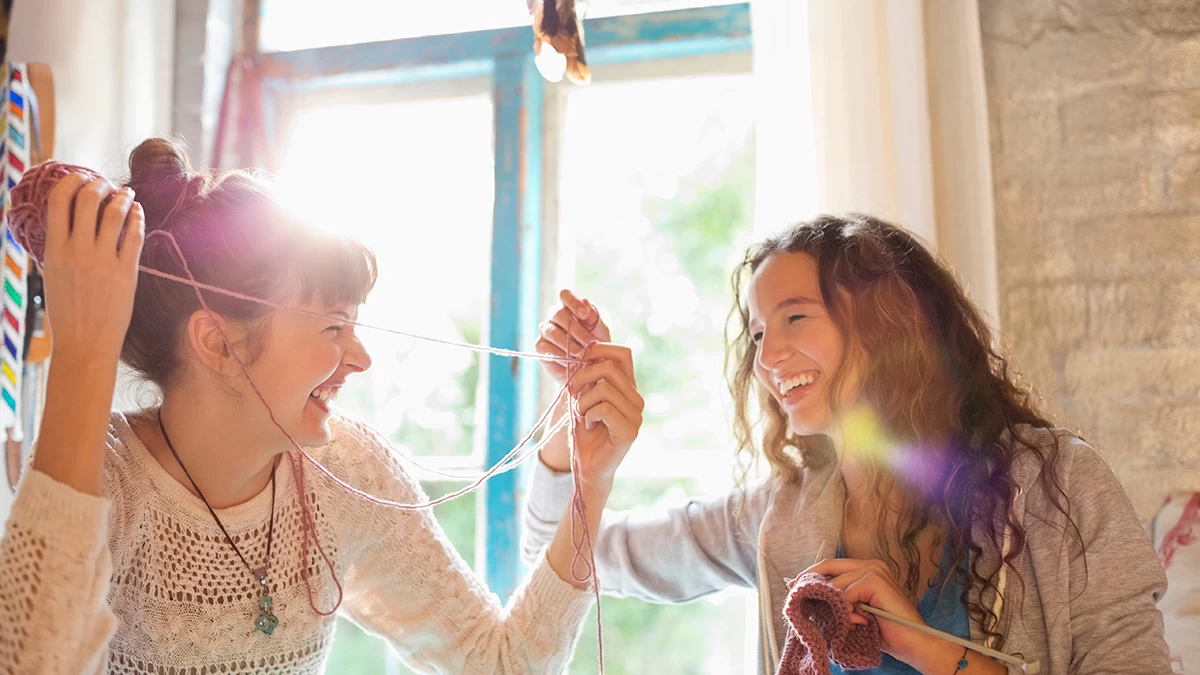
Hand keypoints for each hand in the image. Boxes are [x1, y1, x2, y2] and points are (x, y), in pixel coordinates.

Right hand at [43, 173, 144, 364]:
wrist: (85, 344)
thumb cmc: (67, 312)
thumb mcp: (51, 275)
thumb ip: (57, 247)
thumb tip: (65, 222)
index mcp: (54, 250)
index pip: (58, 200)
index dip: (70, 181)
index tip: (80, 177)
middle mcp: (77, 251)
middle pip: (88, 199)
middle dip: (98, 184)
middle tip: (106, 184)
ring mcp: (103, 260)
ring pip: (114, 212)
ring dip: (122, 197)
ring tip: (127, 194)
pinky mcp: (126, 272)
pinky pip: (134, 235)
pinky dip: (137, 217)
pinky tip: (138, 212)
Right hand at [536, 289, 609, 385]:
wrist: (591, 369)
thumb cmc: (596, 346)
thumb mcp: (600, 331)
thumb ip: (594, 317)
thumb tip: (585, 301)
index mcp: (569, 307)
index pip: (565, 295)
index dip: (573, 302)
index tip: (585, 315)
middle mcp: (555, 316)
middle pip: (558, 314)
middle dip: (576, 330)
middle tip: (590, 343)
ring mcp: (545, 330)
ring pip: (552, 332)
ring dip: (569, 345)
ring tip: (582, 355)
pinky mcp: (540, 346)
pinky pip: (546, 347)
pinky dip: (560, 355)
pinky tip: (570, 361)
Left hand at [558, 342, 642, 493]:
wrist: (587, 467)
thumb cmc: (584, 431)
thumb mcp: (583, 397)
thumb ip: (587, 376)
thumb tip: (582, 352)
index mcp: (628, 388)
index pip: (622, 354)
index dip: (599, 350)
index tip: (579, 362)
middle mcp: (636, 399)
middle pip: (609, 367)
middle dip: (582, 377)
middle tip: (573, 394)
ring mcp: (636, 416)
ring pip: (603, 389)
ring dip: (583, 402)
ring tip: (583, 416)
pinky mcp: (629, 431)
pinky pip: (604, 409)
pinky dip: (588, 416)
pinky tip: (590, 426)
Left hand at [803, 558, 943, 670]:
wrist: (914, 642)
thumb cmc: (887, 631)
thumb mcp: (856, 610)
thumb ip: (840, 598)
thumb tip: (810, 593)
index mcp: (867, 568)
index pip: (832, 565)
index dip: (811, 573)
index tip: (794, 584)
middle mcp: (871, 564)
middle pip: (829, 565)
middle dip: (809, 579)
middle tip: (793, 591)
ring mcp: (874, 570)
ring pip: (836, 584)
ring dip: (835, 606)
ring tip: (848, 622)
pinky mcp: (874, 580)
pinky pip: (845, 594)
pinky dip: (846, 610)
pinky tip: (857, 621)